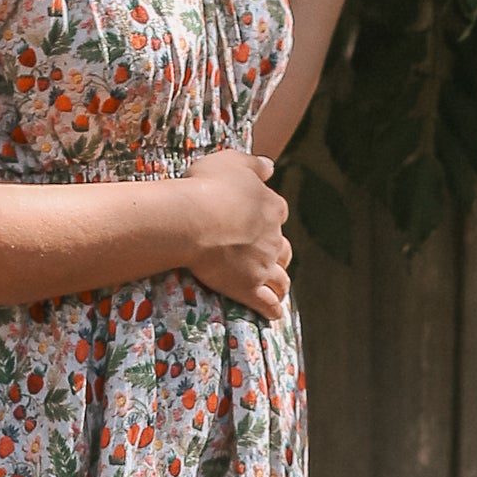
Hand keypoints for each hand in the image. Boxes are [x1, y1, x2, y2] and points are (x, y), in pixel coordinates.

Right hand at [180, 147, 291, 317]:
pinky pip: (267, 304)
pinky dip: (273, 310)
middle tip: (268, 258)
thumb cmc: (207, 186)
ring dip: (280, 284)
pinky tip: (274, 314)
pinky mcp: (248, 287)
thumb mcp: (232, 161)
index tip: (258, 222)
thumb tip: (270, 166)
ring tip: (277, 290)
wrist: (193, 219)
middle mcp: (273, 238)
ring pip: (281, 279)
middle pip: (283, 249)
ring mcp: (263, 265)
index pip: (278, 213)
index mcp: (271, 207)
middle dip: (278, 254)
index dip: (269, 218)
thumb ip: (253, 164)